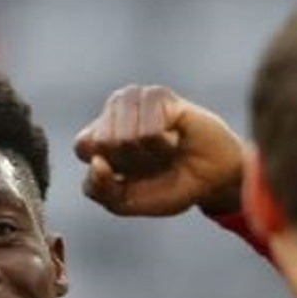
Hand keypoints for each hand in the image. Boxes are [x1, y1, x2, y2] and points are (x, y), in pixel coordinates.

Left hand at [75, 85, 244, 216]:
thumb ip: (100, 190)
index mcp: (97, 136)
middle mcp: (113, 112)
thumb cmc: (169, 186)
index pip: (83, 147)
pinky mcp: (158, 95)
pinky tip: (175, 137)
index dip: (108, 170)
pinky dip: (164, 145)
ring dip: (150, 154)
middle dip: (131, 162)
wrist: (213, 179)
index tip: (131, 175)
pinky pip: (149, 131)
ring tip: (165, 150)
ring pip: (125, 136)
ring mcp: (135, 99)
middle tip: (154, 161)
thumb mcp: (127, 201)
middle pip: (104, 143)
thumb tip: (96, 161)